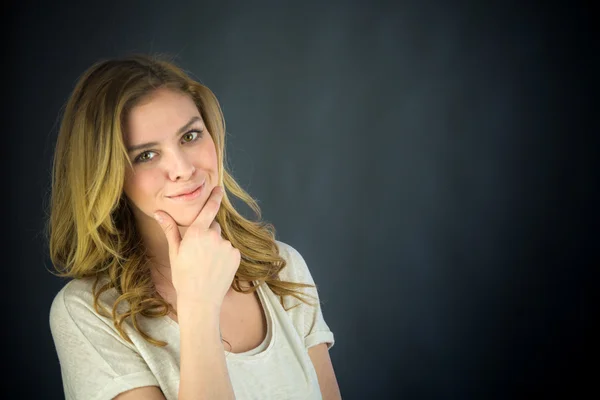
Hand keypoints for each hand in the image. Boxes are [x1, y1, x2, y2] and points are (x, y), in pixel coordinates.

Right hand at [154, 186, 240, 311]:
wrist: (200, 299)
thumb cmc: (183, 276)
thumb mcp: (174, 252)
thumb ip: (170, 229)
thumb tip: (158, 212)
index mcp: (197, 233)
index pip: (209, 209)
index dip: (214, 197)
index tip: (219, 189)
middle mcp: (214, 236)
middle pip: (213, 227)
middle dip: (207, 234)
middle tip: (198, 253)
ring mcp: (227, 246)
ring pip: (221, 240)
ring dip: (216, 246)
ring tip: (206, 263)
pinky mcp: (236, 255)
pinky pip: (229, 250)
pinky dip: (224, 256)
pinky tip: (216, 267)